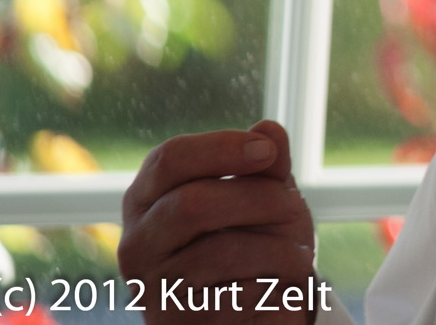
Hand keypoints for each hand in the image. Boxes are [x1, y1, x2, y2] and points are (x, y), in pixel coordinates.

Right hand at [119, 120, 317, 323]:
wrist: (259, 308)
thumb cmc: (255, 239)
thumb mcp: (264, 194)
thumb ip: (266, 164)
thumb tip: (268, 130)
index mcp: (148, 198)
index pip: (169, 158)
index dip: (222, 147)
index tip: (269, 152)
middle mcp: (138, 244)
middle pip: (192, 203)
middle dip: (259, 199)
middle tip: (293, 207)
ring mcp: (156, 289)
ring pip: (222, 251)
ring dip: (278, 246)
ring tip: (298, 252)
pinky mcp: (183, 324)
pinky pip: (241, 294)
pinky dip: (278, 282)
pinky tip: (285, 283)